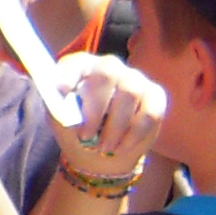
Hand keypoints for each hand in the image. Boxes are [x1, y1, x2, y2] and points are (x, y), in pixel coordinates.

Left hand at [46, 54, 167, 176]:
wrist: (100, 151)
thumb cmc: (76, 130)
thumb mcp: (60, 122)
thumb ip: (60, 110)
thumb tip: (65, 105)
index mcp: (80, 67)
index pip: (75, 62)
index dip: (70, 73)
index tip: (62, 90)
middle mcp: (109, 66)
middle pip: (107, 73)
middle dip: (95, 108)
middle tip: (86, 136)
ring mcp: (134, 78)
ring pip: (130, 93)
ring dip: (115, 126)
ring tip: (103, 147)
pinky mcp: (155, 96)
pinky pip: (149, 112)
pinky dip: (134, 134)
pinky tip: (121, 148)